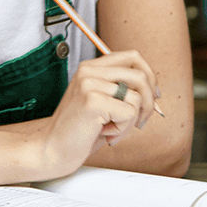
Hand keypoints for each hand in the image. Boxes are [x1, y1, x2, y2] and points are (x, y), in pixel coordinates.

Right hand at [37, 50, 157, 176]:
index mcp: (91, 67)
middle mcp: (89, 71)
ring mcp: (89, 84)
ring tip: (112, 130)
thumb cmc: (79, 130)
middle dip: (149, 103)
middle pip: (141, 76)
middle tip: (139, 122)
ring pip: (138, 98)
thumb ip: (121, 89)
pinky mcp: (92, 101)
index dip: (150, 77)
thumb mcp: (102, 102)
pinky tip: (106, 134)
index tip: (152, 97)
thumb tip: (153, 89)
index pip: (133, 57)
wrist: (52, 149)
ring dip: (132, 121)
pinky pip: (129, 113)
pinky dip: (123, 130)